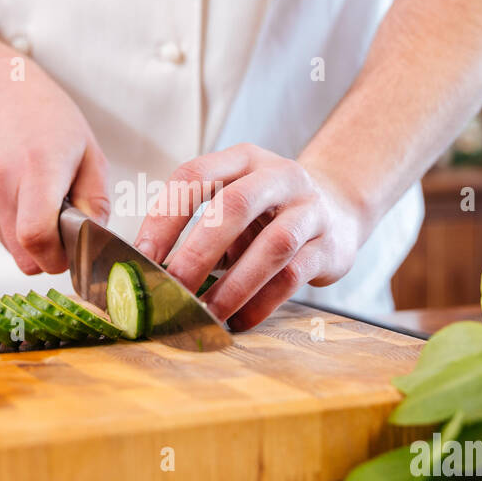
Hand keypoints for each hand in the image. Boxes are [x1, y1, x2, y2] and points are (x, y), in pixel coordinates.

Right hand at [0, 64, 108, 274]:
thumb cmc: (48, 118)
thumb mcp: (90, 152)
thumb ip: (97, 203)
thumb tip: (94, 242)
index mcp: (36, 169)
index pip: (36, 237)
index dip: (59, 256)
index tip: (74, 246)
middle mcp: (0, 186)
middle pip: (25, 257)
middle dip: (50, 255)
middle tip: (65, 228)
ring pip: (13, 251)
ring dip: (33, 242)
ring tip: (43, 202)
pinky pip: (1, 236)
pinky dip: (17, 229)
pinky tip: (23, 197)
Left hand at [133, 143, 367, 330]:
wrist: (339, 209)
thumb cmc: (268, 211)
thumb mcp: (233, 202)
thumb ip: (195, 227)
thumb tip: (145, 272)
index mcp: (242, 159)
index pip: (194, 176)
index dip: (164, 216)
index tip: (142, 256)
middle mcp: (278, 176)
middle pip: (234, 207)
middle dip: (197, 253)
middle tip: (172, 289)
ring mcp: (309, 209)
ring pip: (271, 247)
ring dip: (233, 286)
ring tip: (206, 313)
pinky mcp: (329, 245)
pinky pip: (293, 276)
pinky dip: (262, 303)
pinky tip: (240, 321)